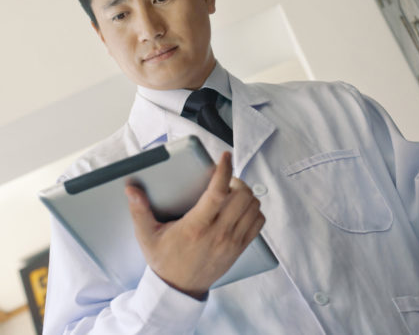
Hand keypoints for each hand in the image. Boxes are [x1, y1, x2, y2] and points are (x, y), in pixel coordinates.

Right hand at [125, 151, 264, 298]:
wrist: (179, 289)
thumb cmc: (164, 260)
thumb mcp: (147, 236)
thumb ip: (139, 211)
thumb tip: (131, 189)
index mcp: (195, 227)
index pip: (216, 193)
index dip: (224, 171)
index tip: (225, 156)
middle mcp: (218, 233)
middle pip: (242, 196)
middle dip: (236, 182)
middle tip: (224, 182)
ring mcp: (232, 242)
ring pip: (253, 207)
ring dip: (246, 195)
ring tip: (232, 195)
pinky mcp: (240, 248)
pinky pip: (258, 222)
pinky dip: (253, 211)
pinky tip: (240, 210)